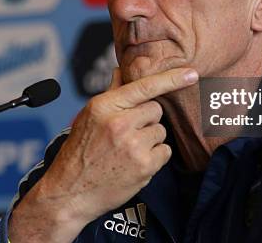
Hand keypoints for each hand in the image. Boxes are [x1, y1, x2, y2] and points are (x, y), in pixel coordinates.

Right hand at [9, 67, 197, 241]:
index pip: (144, 86)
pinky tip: (135, 162)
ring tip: (128, 150)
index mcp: (104, 106)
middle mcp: (119, 123)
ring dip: (150, 140)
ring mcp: (132, 145)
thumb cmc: (79, 152)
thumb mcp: (88, 117)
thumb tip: (121, 70)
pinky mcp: (144, 166)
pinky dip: (155, 157)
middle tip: (128, 133)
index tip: (191, 73)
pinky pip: (165, 151)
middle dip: (147, 120)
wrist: (70, 192)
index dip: (171, 78)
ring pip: (161, 131)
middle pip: (156, 109)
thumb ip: (110, 93)